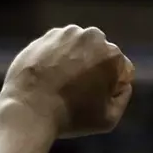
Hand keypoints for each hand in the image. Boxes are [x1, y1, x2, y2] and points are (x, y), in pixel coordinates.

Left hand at [0, 25, 134, 138]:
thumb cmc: (71, 117)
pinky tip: (49, 79)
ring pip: (79, 48)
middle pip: (101, 54)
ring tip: (63, 85)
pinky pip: (58, 48)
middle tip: (80, 91)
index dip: (113, 87)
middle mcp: (91, 37)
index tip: (97, 99)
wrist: (28, 109)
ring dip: (76, 61)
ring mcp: (65, 34)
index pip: (122, 69)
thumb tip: (122, 84)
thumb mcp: (110, 118)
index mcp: (111, 55)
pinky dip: (56, 59)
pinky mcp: (44, 38)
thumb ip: (123, 97)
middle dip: (95, 68)